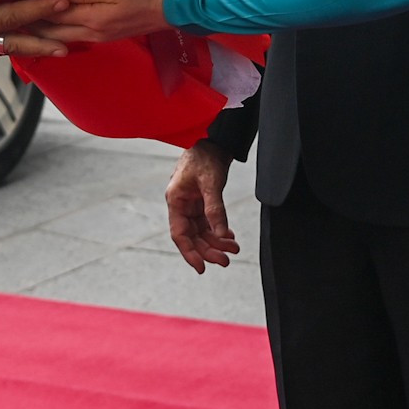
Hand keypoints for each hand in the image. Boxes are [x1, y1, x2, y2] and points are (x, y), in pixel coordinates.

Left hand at [23, 0, 171, 43]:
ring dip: (43, 30)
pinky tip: (54, 25)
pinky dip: (59, 31)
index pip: (53, 15)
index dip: (32, 7)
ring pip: (62, 36)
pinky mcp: (107, 34)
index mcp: (92, 19)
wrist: (174, 7)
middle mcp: (92, 33)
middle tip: (9, 16)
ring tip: (24, 23)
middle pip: (53, 31)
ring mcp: (100, 36)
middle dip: (31, 25)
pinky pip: (75, 35)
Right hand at [166, 142, 237, 271]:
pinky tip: (229, 237)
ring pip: (202, 231)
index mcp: (176, 200)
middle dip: (208, 250)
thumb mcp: (211, 183)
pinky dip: (219, 231)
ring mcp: (191, 204)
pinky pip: (209, 223)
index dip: (189, 253)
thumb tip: (222, 234)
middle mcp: (181, 204)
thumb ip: (215, 209)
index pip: (179, 234)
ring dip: (217, 242)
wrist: (215, 140)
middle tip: (225, 261)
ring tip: (233, 249)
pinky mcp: (202, 201)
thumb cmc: (206, 156)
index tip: (201, 268)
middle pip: (192, 236)